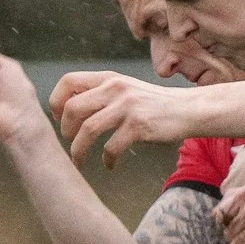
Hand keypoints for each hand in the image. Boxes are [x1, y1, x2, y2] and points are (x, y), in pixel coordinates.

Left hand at [49, 71, 194, 166]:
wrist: (188, 109)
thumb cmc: (154, 104)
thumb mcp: (126, 89)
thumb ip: (101, 94)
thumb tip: (71, 110)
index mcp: (108, 78)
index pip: (68, 81)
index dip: (56, 101)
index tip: (59, 119)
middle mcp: (115, 89)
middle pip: (72, 108)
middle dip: (65, 129)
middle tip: (70, 141)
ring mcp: (127, 107)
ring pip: (88, 130)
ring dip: (78, 150)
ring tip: (79, 160)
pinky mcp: (139, 127)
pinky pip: (111, 147)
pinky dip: (107, 160)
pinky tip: (110, 165)